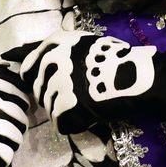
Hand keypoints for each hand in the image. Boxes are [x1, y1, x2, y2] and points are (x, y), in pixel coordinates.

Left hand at [19, 31, 157, 133]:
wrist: (137, 76)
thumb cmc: (117, 58)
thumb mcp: (86, 43)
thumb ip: (63, 49)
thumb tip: (39, 58)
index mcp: (56, 42)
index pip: (28, 65)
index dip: (35, 77)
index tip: (38, 85)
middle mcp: (52, 60)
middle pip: (38, 89)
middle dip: (53, 96)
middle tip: (74, 98)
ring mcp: (58, 83)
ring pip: (49, 107)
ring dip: (64, 110)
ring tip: (86, 106)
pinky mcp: (66, 105)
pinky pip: (60, 122)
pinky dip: (73, 124)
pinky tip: (88, 116)